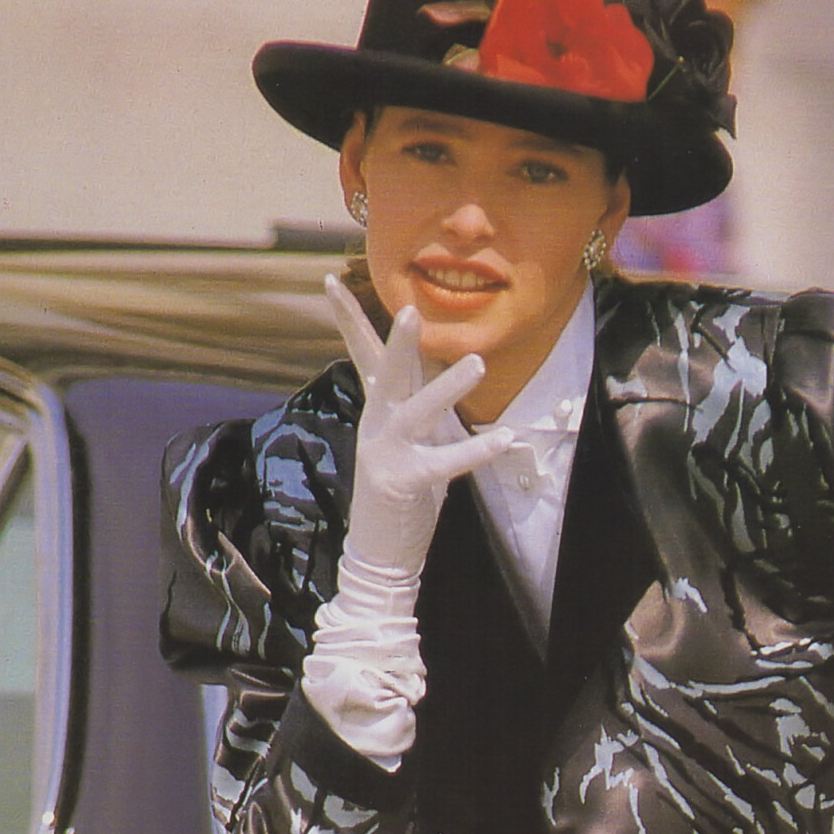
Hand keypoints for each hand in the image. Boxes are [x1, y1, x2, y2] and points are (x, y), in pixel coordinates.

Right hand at [325, 277, 512, 578]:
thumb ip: (417, 401)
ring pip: (418, 412)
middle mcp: (377, 426)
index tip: (329, 280)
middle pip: (386, 373)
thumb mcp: (408, 438)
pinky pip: (445, 463)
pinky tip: (504, 438)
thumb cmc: (399, 494)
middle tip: (411, 311)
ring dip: (448, 387)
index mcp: (377, 411)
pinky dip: (475, 451)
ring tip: (478, 362)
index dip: (348, 318)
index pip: (363, 355)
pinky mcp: (406, 483)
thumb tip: (437, 362)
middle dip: (399, 342)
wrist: (378, 554)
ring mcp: (388, 454)